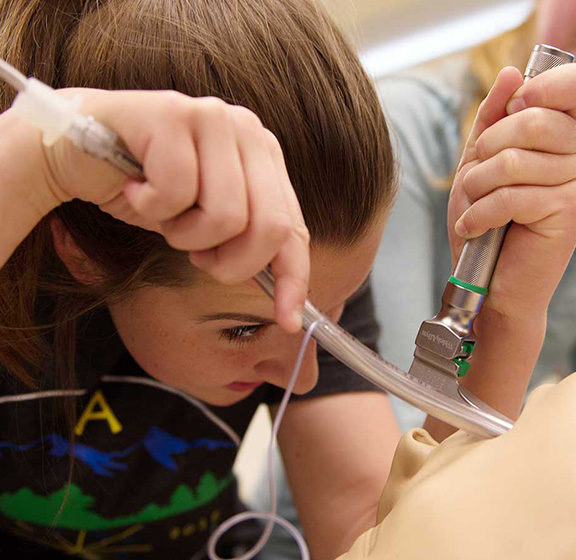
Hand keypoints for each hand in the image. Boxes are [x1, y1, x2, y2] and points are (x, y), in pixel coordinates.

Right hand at [27, 89, 308, 331]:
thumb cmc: (147, 189)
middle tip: (196, 255)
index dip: (293, 278)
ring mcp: (213, 117)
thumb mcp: (206, 223)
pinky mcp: (172, 114)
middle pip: (270, 228)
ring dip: (185, 235)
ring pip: (226, 217)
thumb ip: (247, 243)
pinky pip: (177, 195)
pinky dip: (150, 209)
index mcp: (265, 154)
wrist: (74, 153)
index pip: (294, 226)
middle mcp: (248, 129)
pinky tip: (135, 186)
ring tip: (163, 212)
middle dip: (231, 263)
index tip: (288, 321)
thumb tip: (288, 305)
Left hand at [448, 64, 575, 322]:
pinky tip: (474, 227)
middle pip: (530, 119)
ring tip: (474, 207)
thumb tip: (511, 71)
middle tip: (476, 181)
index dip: (539, 88)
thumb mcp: (479, 161)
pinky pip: (512, 195)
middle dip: (484, 152)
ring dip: (477, 188)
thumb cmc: (486, 220)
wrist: (490, 281)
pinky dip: (479, 214)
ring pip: (513, 160)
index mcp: (569, 131)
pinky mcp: (571, 209)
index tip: (511, 111)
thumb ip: (493, 117)